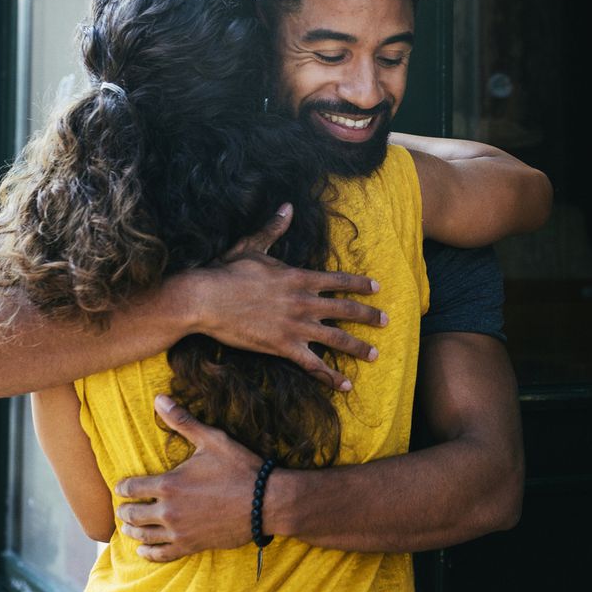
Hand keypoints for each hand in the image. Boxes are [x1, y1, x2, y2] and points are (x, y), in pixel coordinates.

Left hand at [114, 395, 262, 561]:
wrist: (265, 502)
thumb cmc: (239, 468)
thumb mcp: (211, 440)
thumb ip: (182, 421)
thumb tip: (159, 398)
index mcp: (169, 484)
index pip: (131, 488)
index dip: (123, 486)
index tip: (121, 486)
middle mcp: (168, 511)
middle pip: (133, 514)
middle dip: (124, 511)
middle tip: (122, 509)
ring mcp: (179, 531)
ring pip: (144, 535)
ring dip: (132, 531)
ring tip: (128, 529)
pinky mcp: (191, 546)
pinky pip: (162, 555)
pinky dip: (149, 553)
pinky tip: (144, 551)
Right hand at [184, 203, 386, 391]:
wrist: (206, 299)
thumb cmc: (226, 272)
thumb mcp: (253, 246)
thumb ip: (274, 229)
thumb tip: (287, 206)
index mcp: (299, 277)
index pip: (338, 281)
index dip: (360, 284)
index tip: (377, 287)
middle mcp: (304, 302)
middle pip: (346, 310)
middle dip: (369, 316)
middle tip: (386, 321)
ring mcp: (296, 326)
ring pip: (336, 339)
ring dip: (357, 347)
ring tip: (374, 354)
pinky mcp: (283, 347)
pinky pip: (313, 365)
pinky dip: (330, 376)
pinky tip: (345, 385)